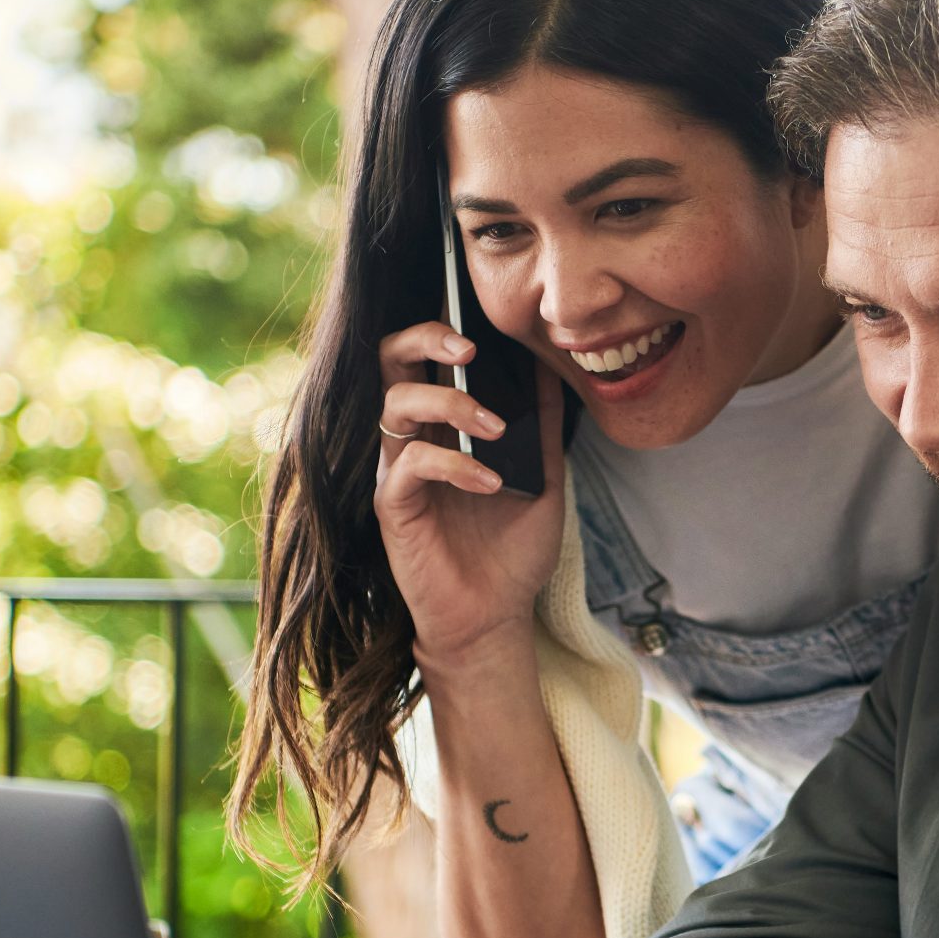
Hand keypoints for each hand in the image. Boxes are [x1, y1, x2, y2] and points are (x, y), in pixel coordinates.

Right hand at [375, 327, 567, 663]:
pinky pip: (411, 462)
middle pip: (389, 359)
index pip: (425, 354)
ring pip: (396, 402)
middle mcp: (413, 437)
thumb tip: (549, 366)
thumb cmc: (510, 550)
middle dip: (424, 336)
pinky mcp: (392, 505)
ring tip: (495, 427)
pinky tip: (490, 482)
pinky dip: (455, 463)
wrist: (495, 617)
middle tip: (468, 346)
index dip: (442, 325)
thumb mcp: (543, 476)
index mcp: (443, 424)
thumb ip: (542, 424)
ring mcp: (397, 469)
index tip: (483, 320)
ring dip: (450, 402)